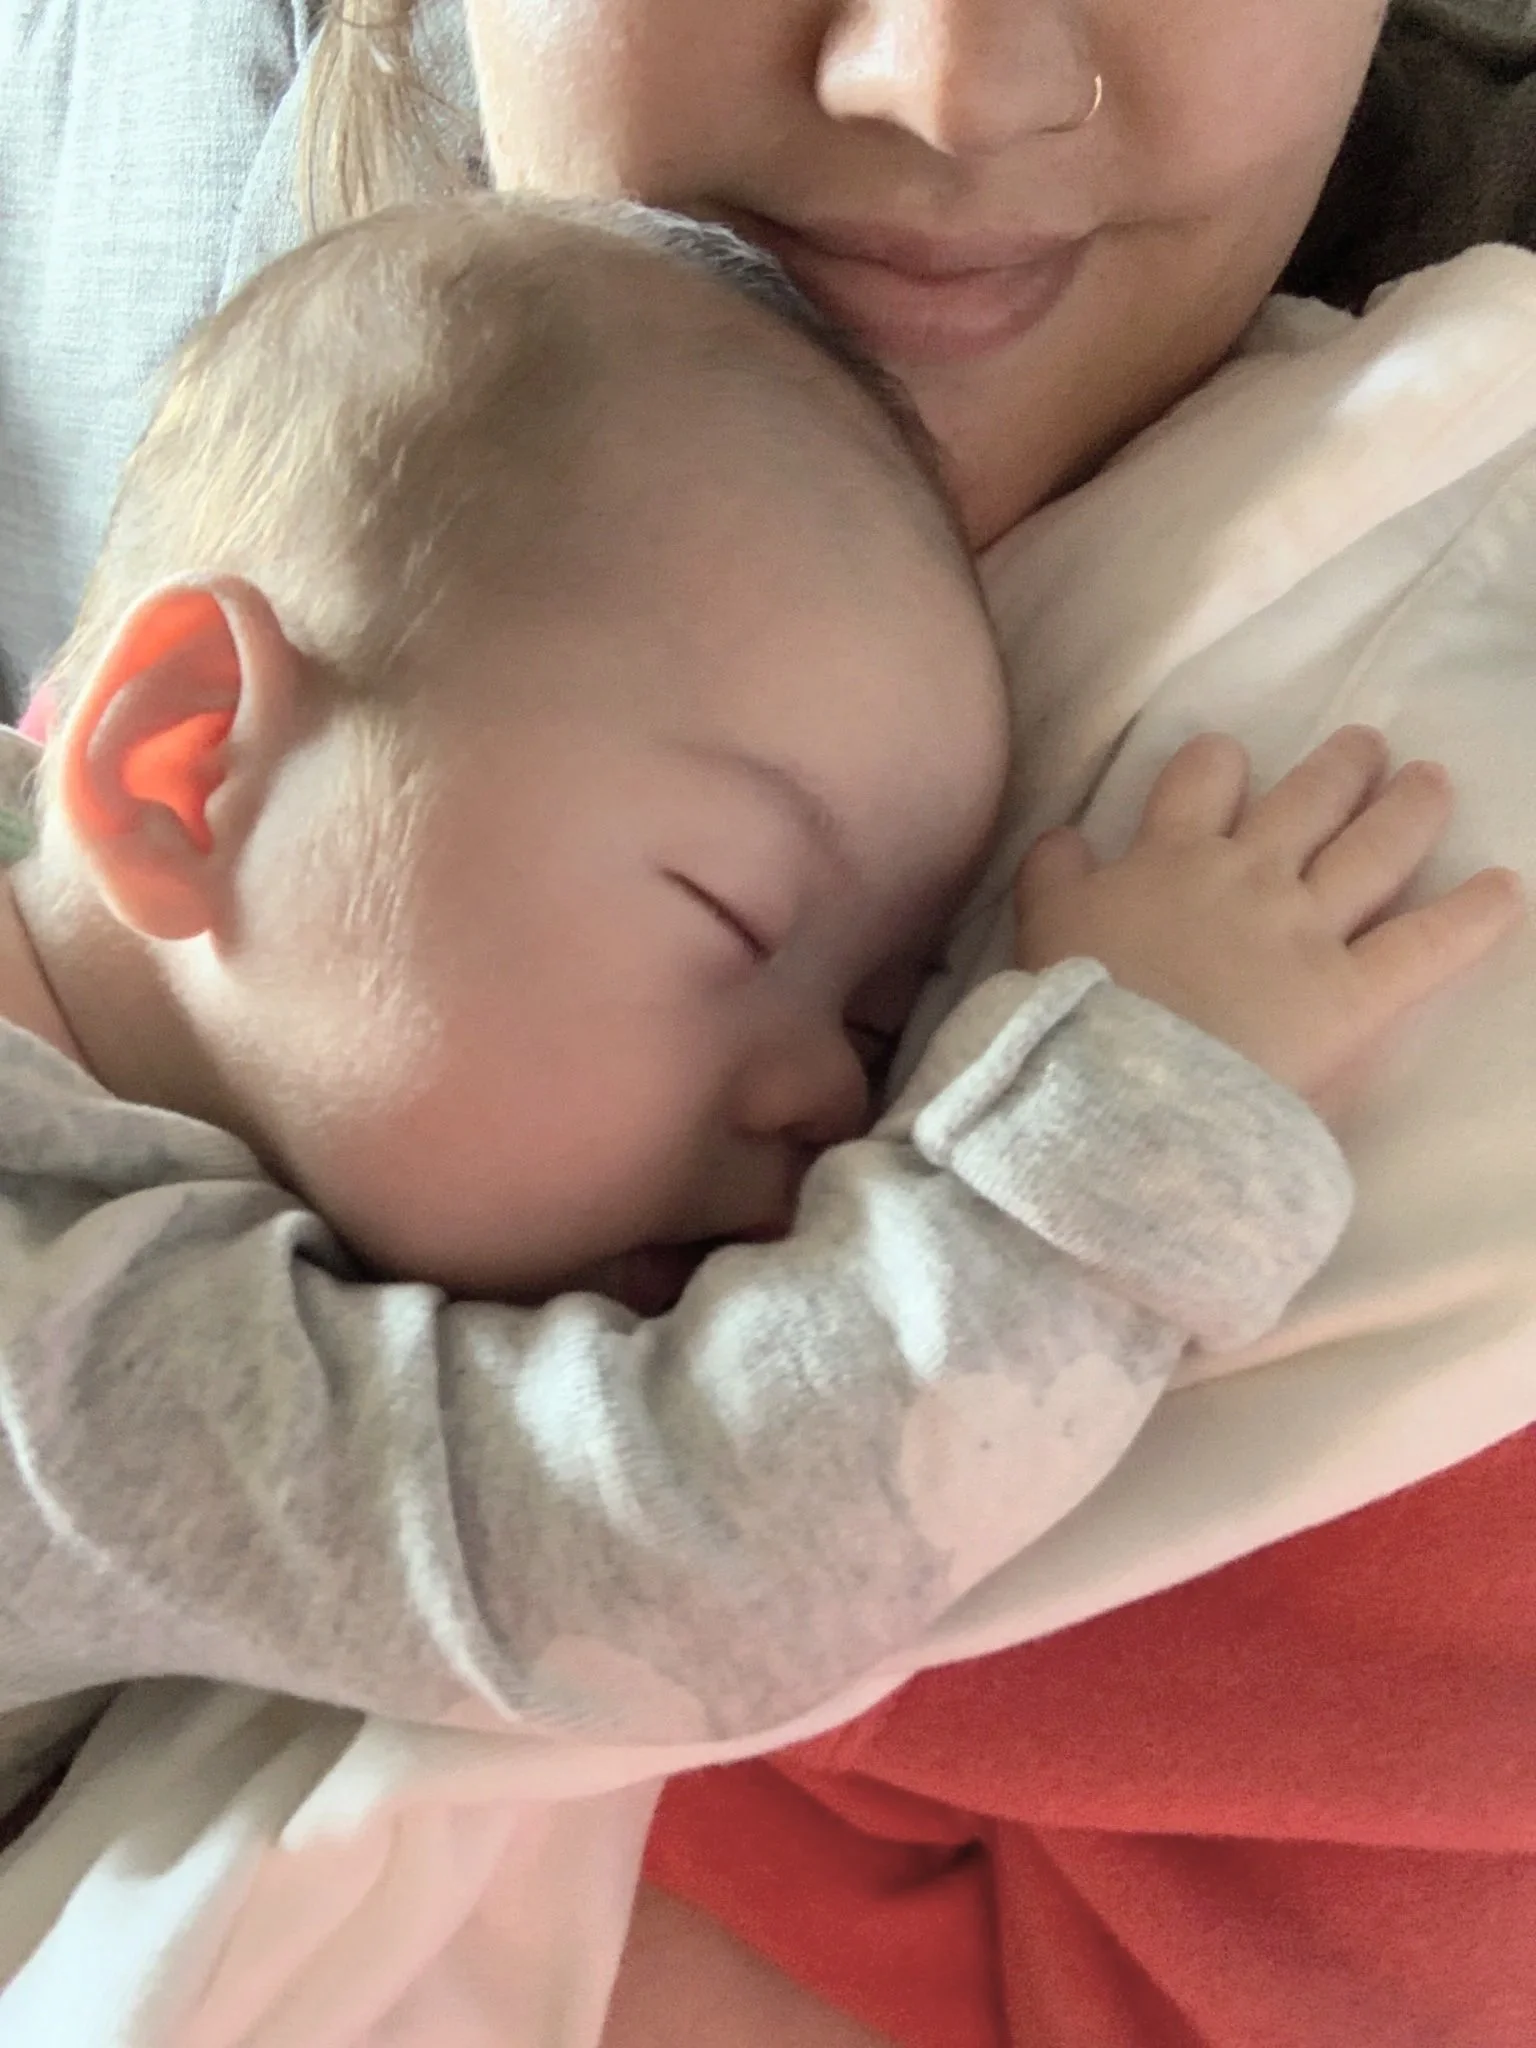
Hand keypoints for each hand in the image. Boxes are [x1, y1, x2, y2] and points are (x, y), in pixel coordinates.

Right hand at [1014, 726, 1523, 1116]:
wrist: (1111, 1095)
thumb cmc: (1068, 1020)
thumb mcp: (1039, 933)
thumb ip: (1054, 879)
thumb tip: (1063, 838)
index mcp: (1167, 860)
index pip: (1200, 782)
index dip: (1219, 767)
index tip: (1229, 765)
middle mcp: (1246, 875)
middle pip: (1304, 799)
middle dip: (1339, 768)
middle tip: (1366, 748)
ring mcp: (1305, 929)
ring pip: (1373, 848)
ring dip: (1408, 809)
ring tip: (1431, 782)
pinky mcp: (1353, 992)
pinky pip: (1428, 943)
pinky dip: (1473, 916)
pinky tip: (1507, 890)